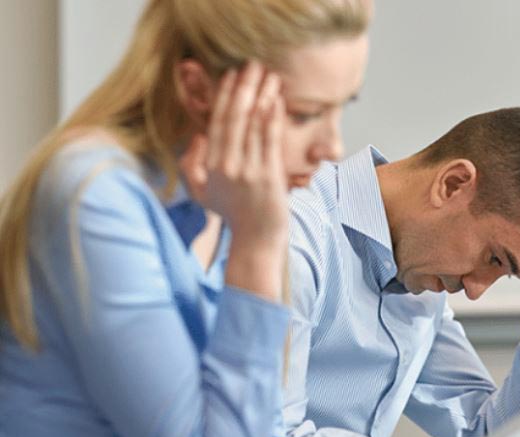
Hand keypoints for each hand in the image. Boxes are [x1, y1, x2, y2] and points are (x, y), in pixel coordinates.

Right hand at [179, 61, 288, 301]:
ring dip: (262, 95)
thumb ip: (193, 164)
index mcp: (210, 165)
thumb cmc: (233, 214)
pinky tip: (277, 99)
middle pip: (234, 117)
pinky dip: (273, 117)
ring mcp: (248, 171)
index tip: (231, 74)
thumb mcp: (202, 191)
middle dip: (243, 87)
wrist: (257, 238)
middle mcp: (227, 165)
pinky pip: (270, 140)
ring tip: (269, 74)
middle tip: (252, 64)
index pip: (216, 122)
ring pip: (254, 124)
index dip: (224, 96)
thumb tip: (198, 135)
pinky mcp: (269, 176)